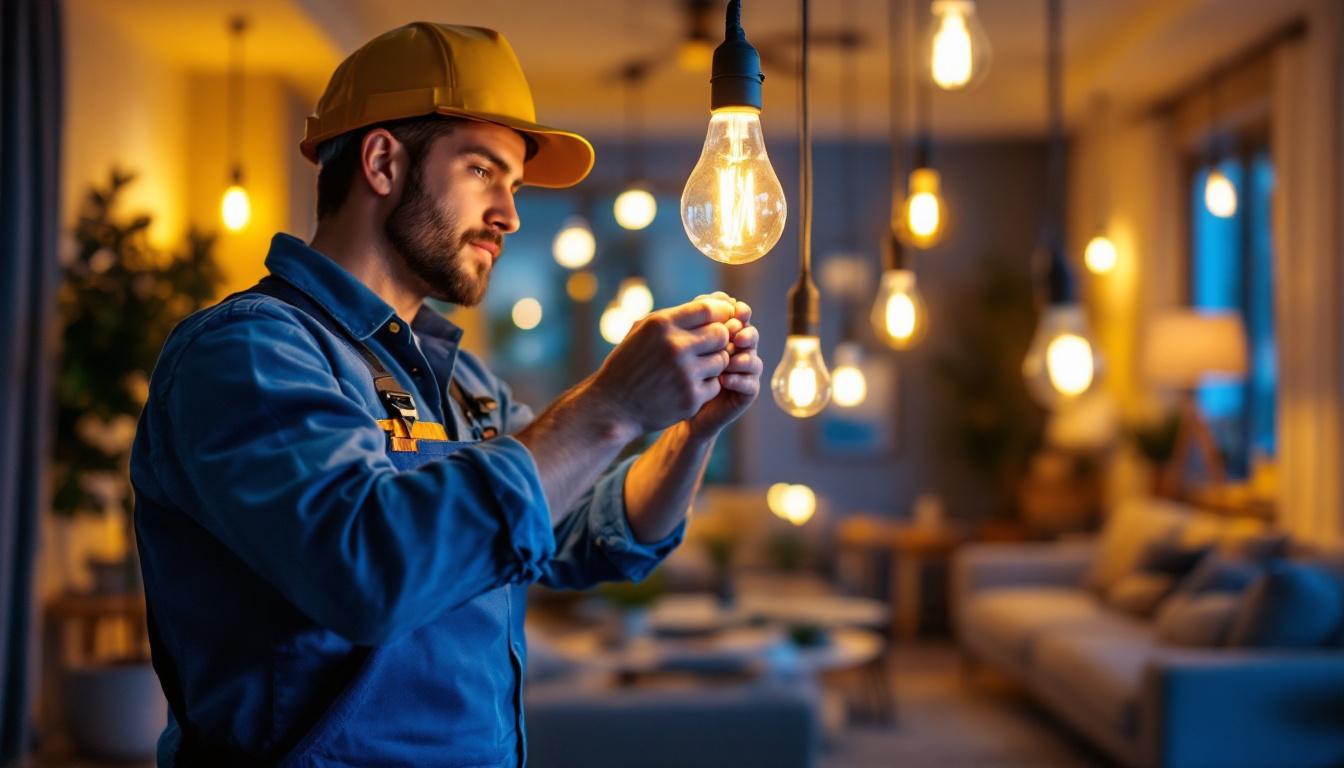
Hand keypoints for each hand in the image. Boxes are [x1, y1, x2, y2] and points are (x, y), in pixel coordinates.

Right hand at [590, 296, 735, 434]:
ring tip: (693, 367)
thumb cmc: (630, 363)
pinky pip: (716, 385)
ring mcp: (684, 373)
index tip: (720, 319)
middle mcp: (675, 346)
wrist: (612, 407)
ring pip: (722, 359)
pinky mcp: (691, 398)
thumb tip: (720, 301)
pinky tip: (687, 386)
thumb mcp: (643, 331)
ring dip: (713, 363)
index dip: (720, 313)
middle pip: (721, 333)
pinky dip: (705, 386)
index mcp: (661, 324)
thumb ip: (678, 316)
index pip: (708, 309)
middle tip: (708, 345)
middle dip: (719, 338)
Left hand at [686, 293, 761, 439]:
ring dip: (742, 357)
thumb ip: (689, 324)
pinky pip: (750, 384)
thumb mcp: (680, 345)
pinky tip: (724, 379)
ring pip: (753, 359)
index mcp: (726, 333)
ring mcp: (744, 371)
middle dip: (744, 332)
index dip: (737, 310)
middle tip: (735, 334)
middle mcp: (739, 350)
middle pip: (750, 334)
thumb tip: (698, 301)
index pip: (737, 316)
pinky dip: (739, 379)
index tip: (730, 307)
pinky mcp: (746, 392)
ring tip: (728, 360)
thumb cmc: (675, 371)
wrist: (676, 406)